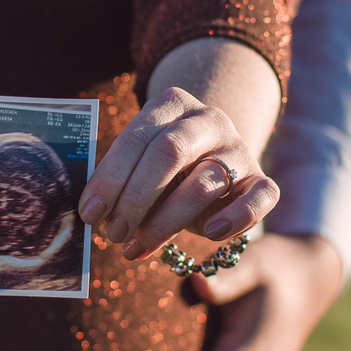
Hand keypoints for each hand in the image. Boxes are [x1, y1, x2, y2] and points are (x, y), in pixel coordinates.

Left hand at [77, 87, 279, 258]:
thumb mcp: (138, 161)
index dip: (110, 178)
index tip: (90, 213)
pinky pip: (260, 197)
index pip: (138, 136)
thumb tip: (91, 214)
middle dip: (135, 198)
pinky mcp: (261, 180)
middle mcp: (209, 120)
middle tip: (113, 233)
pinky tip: (211, 235)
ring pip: (205, 183)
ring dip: (165, 222)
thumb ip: (118, 178)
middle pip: (169, 152)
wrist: (211, 159)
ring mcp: (238, 148)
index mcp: (172, 104)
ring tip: (136, 246)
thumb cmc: (162, 167)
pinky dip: (237, 218)